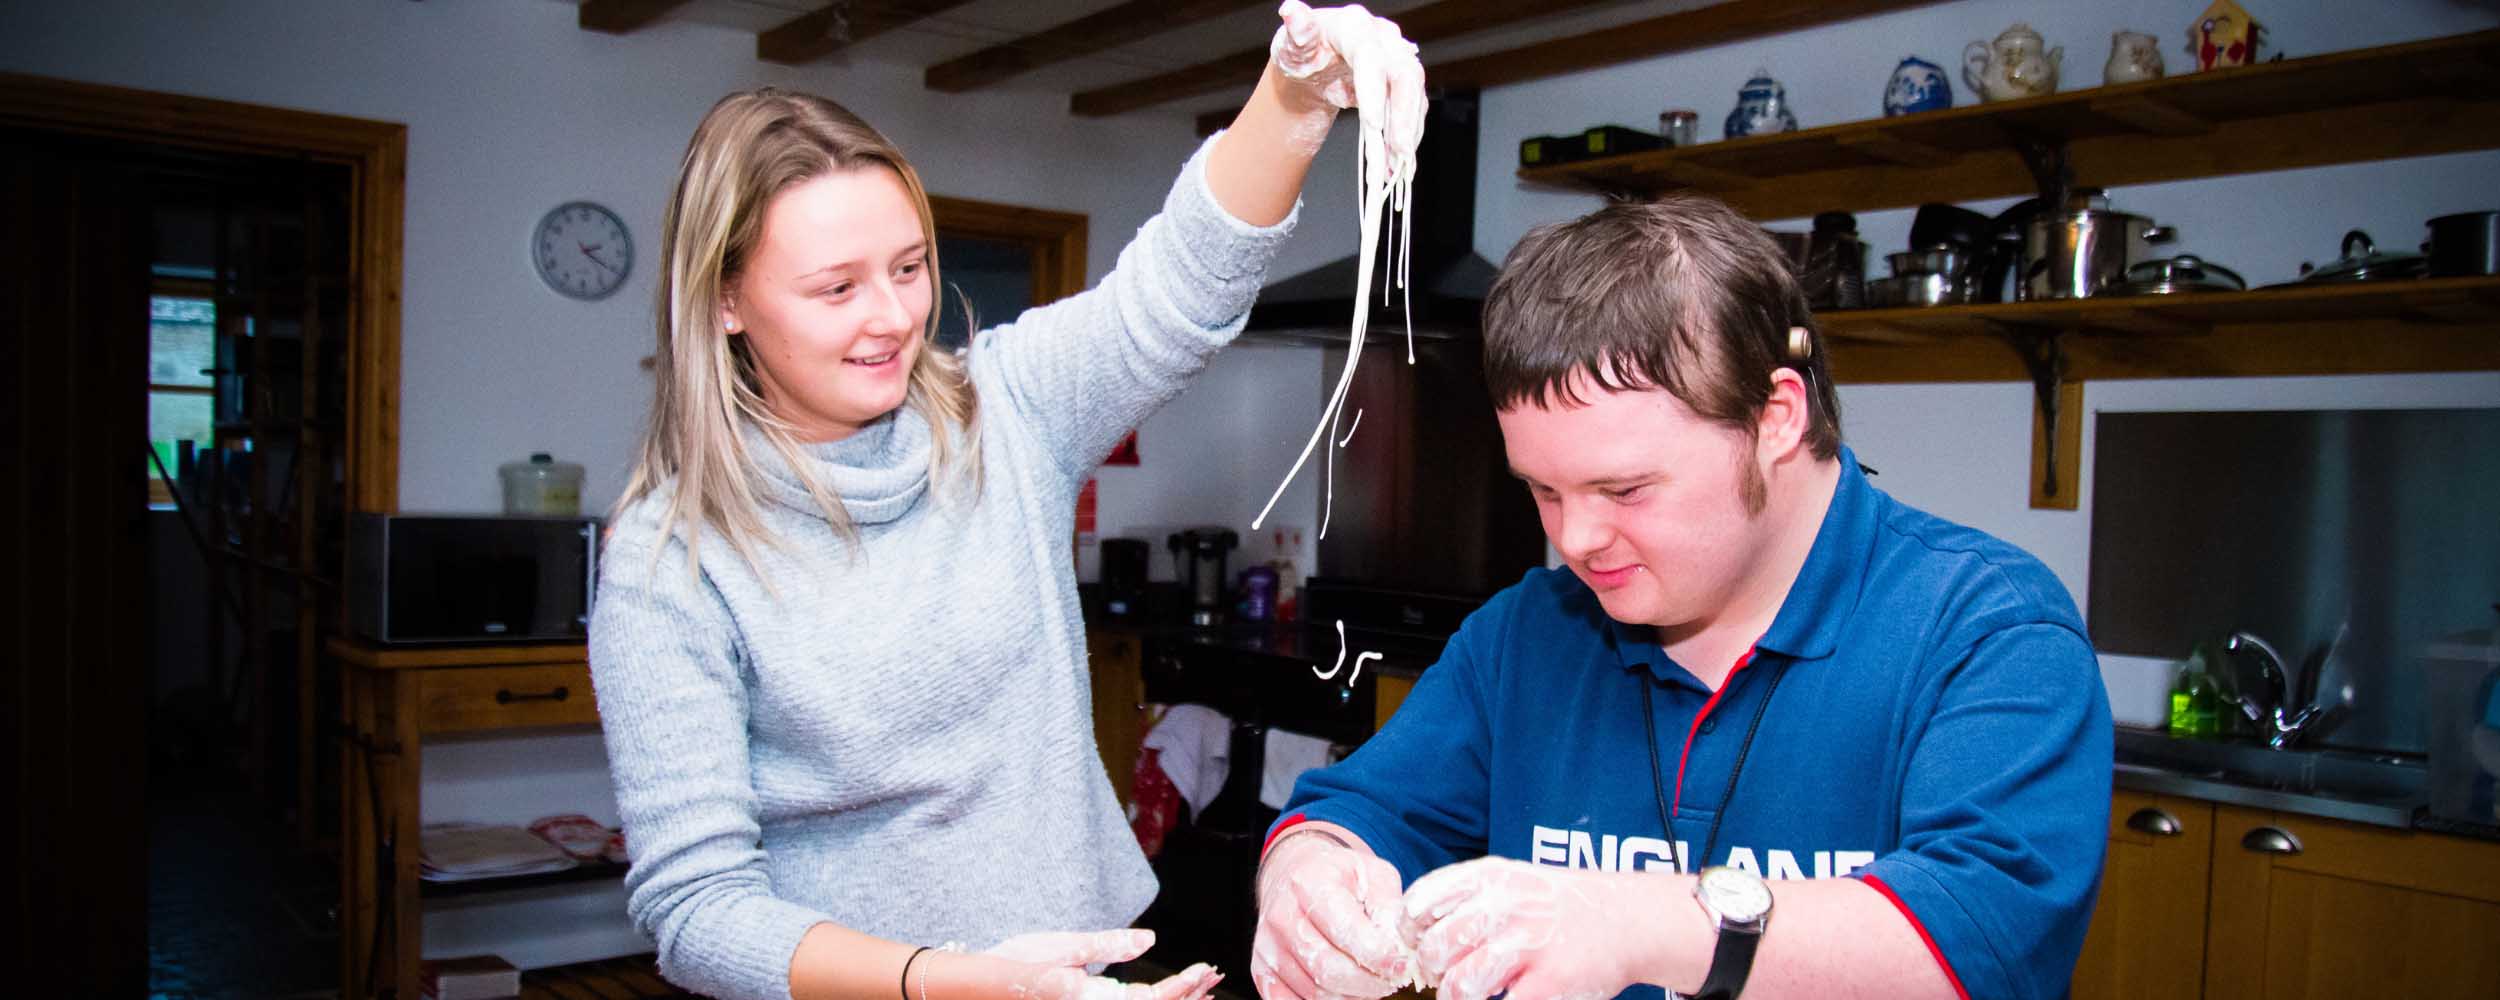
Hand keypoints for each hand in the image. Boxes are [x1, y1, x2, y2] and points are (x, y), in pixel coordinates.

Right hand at [976, 929, 1221, 999]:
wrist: (978, 987)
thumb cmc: (1014, 963)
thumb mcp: (1060, 947)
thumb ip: (1106, 945)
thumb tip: (1148, 941)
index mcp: (1091, 999)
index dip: (1180, 987)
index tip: (1203, 970)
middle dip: (1184, 996)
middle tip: (1213, 977)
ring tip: (1201, 988)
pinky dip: (1150, 999)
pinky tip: (1160, 993)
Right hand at [1250, 831, 1415, 999]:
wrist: (1294, 873)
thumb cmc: (1340, 877)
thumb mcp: (1373, 875)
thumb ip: (1390, 909)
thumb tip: (1400, 947)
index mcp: (1310, 884)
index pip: (1345, 931)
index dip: (1379, 956)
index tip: (1402, 964)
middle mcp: (1281, 915)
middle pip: (1328, 969)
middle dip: (1370, 983)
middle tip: (1391, 980)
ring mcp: (1266, 946)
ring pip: (1314, 992)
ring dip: (1352, 996)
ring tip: (1371, 981)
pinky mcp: (1260, 970)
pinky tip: (1345, 991)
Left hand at [1267, 1, 1425, 183]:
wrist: (1317, 65)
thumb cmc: (1303, 52)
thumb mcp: (1293, 44)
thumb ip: (1296, 30)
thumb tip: (1290, 10)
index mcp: (1354, 26)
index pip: (1370, 56)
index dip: (1374, 90)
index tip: (1372, 124)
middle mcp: (1383, 39)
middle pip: (1405, 75)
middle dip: (1403, 116)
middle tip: (1398, 151)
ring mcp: (1396, 59)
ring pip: (1414, 95)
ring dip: (1408, 132)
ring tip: (1398, 165)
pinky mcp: (1403, 82)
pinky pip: (1412, 109)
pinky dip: (1408, 135)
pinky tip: (1400, 161)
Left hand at [1399, 857, 1654, 999]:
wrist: (1625, 919)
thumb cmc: (1557, 906)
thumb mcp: (1511, 880)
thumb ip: (1464, 896)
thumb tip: (1411, 929)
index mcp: (1490, 877)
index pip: (1420, 904)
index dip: (1408, 933)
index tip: (1416, 945)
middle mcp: (1506, 905)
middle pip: (1435, 949)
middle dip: (1432, 971)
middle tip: (1442, 977)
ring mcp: (1529, 944)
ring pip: (1461, 984)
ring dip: (1456, 997)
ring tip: (1467, 995)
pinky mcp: (1550, 981)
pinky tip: (1502, 998)